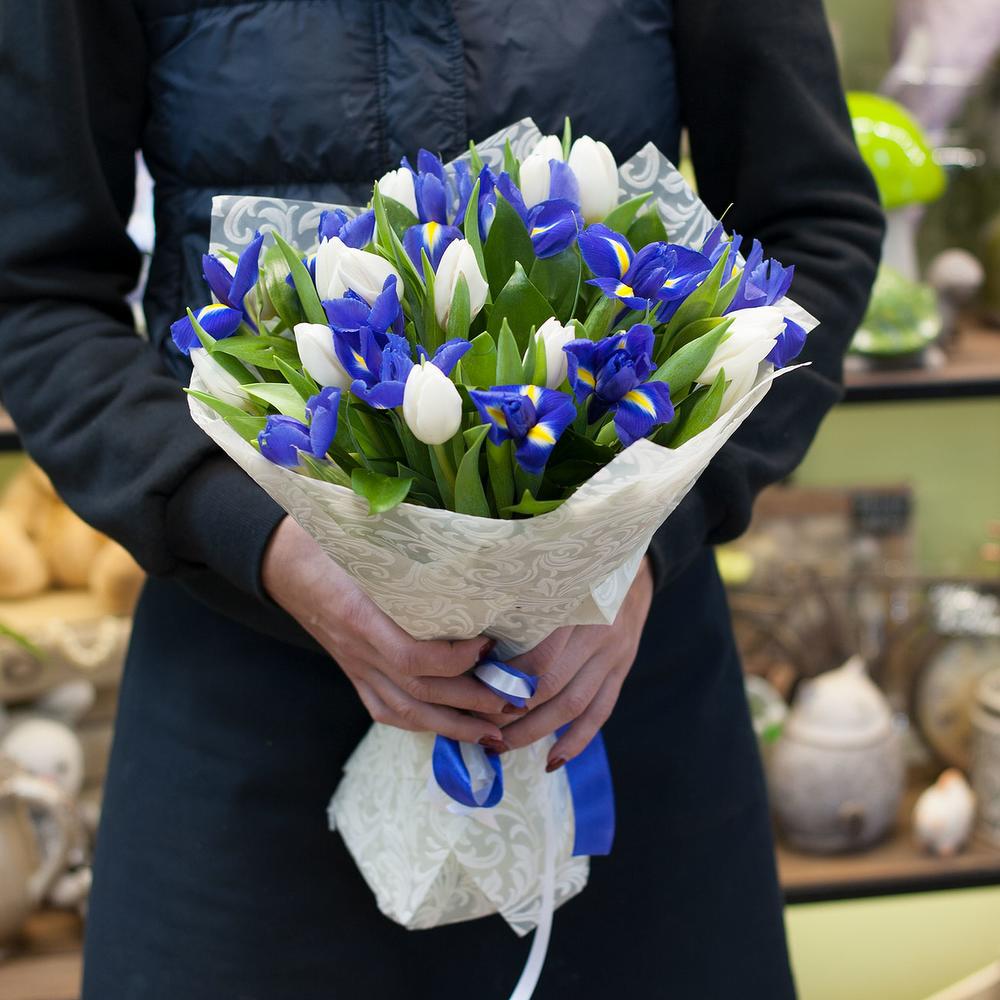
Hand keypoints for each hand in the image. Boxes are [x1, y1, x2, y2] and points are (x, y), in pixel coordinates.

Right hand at [262, 517, 506, 743]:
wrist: (283, 561)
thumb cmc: (331, 543)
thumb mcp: (366, 541)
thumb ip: (409, 554)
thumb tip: (469, 549)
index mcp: (360, 616)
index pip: (411, 658)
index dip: (455, 660)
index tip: (490, 645)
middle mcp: (358, 650)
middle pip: (419, 692)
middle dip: (471, 703)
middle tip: (514, 700)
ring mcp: (355, 667)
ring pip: (406, 712)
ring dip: (454, 726)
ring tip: (494, 731)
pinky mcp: (354, 675)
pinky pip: (387, 712)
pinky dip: (423, 724)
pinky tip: (452, 728)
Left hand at [493, 557, 653, 769]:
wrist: (637, 566)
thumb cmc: (578, 571)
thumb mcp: (553, 578)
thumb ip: (524, 605)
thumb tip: (474, 639)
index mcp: (573, 607)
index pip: (536, 657)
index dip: (504, 680)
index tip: (471, 690)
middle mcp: (596, 634)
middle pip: (551, 687)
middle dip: (512, 713)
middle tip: (477, 727)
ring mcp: (613, 655)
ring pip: (572, 706)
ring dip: (535, 732)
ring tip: (502, 747)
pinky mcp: (622, 670)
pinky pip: (600, 712)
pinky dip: (576, 740)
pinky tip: (552, 761)